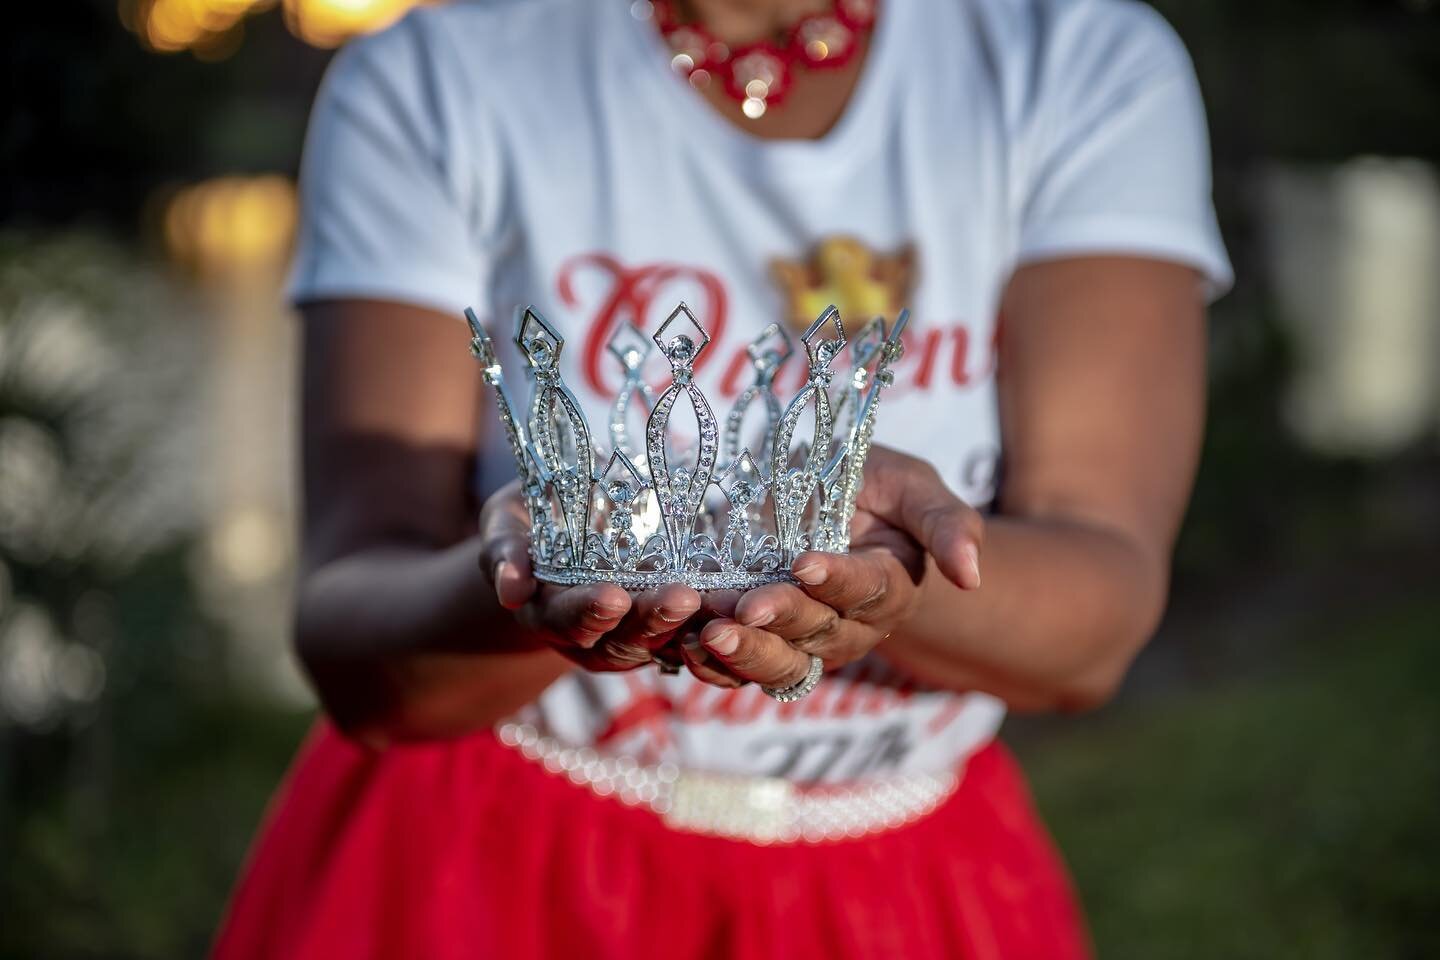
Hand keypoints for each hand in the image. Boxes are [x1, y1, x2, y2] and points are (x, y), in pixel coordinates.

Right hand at [478, 480, 700, 671]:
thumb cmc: (533, 516)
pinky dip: (715, 623)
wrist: (573, 523)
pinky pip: (692, 634)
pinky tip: (740, 604)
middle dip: (651, 620)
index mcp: (547, 612)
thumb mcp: (508, 521)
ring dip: (691, 625)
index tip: (613, 596)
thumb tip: (510, 589)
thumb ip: (505, 549)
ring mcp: (630, 637)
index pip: (567, 619)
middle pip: (621, 639)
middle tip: (682, 598)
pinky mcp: (666, 630)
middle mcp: (589, 636)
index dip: (588, 611)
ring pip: (663, 643)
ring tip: (719, 601)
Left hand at [684, 447, 982, 690]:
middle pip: (818, 632)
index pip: (869, 589)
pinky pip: (736, 667)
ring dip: (744, 653)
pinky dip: (709, 662)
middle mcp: (849, 624)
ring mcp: (802, 641)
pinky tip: (683, 641)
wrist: (827, 503)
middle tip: (747, 607)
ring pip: (778, 662)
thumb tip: (972, 575)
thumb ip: (945, 524)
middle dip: (782, 620)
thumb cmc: (876, 488)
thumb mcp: (913, 487)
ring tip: (710, 633)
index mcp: (891, 585)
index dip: (838, 580)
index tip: (805, 562)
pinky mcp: (759, 644)